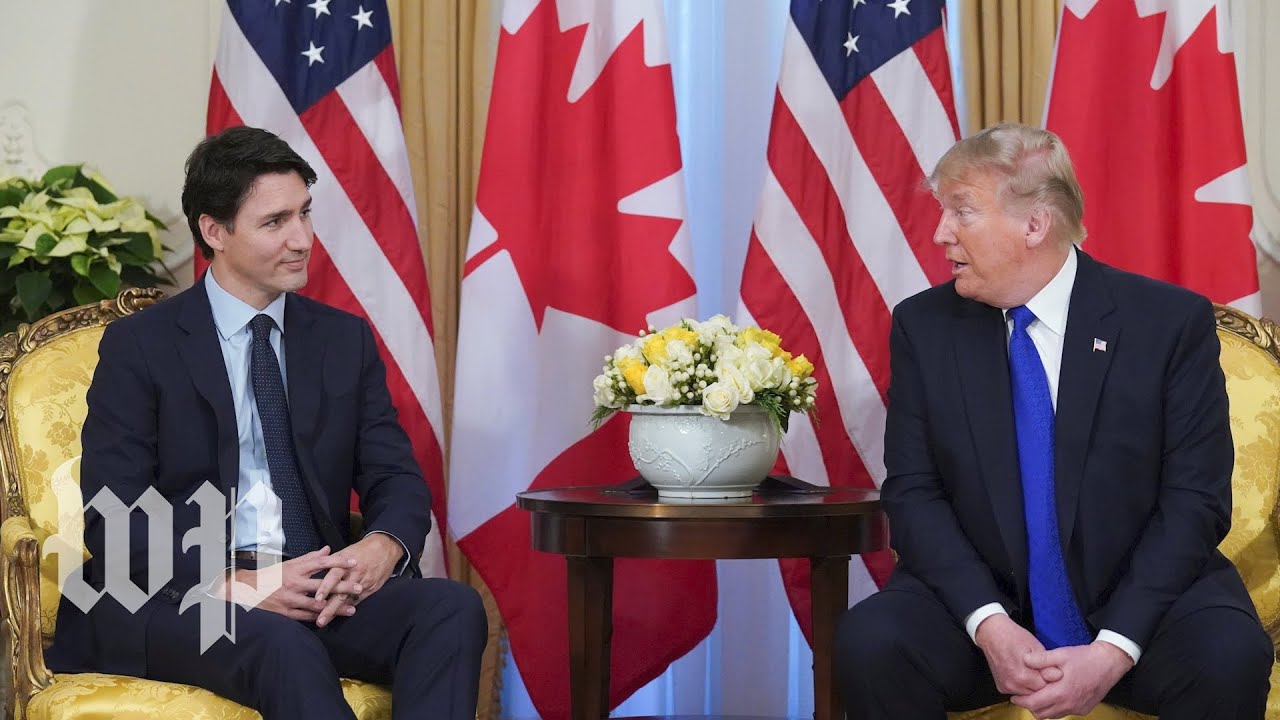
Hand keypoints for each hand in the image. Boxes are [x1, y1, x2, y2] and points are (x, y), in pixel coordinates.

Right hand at [222, 546, 360, 622]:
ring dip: (336, 607)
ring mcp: (290, 599)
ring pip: (317, 604)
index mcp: (295, 569)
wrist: (248, 591)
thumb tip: (328, 549)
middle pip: (322, 585)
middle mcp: (294, 583)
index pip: (321, 563)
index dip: (338, 561)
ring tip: (352, 609)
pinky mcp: (286, 613)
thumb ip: (310, 558)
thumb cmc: (272, 575)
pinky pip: (307, 616)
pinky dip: (320, 617)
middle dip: (342, 586)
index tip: (354, 561)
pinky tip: (333, 618)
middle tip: (359, 587)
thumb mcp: (290, 563)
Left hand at [312, 534, 402, 626]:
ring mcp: (364, 582)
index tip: (316, 599)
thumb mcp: (345, 551)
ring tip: (326, 621)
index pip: (334, 576)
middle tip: (320, 621)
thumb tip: (314, 570)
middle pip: (341, 593)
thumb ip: (331, 562)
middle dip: (330, 608)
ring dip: (337, 612)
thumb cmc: (362, 550)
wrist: (386, 547)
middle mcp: (354, 574)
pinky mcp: (371, 588)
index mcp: (345, 562)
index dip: (326, 587)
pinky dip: (348, 608)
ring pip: (349, 600)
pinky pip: (357, 600)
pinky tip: (338, 616)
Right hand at [975, 614, 1063, 694]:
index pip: (1046, 687)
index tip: (1049, 670)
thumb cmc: (1014, 637)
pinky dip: (1023, 685)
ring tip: (1031, 670)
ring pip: (1028, 694)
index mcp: (1023, 675)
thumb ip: (1047, 664)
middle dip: (1042, 683)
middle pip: (1037, 693)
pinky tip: (1022, 673)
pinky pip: (1018, 691)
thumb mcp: (1036, 647)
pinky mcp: (1001, 687)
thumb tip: (1058, 676)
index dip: (1050, 678)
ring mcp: (1006, 687)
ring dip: (1032, 686)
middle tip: (1040, 669)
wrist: (992, 634)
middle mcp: (1013, 684)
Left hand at [1012, 641, 1133, 718]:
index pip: (1034, 704)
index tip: (1014, 696)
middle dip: (1030, 706)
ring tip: (1037, 695)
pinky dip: (1055, 708)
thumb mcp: (1060, 654)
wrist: (1109, 663)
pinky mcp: (1084, 709)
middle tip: (1024, 696)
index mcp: (1061, 692)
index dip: (1021, 701)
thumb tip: (1024, 660)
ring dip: (1043, 709)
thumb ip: (1041, 659)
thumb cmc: (1085, 658)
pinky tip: (1053, 696)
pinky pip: (1064, 713)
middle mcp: (1069, 704)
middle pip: (1041, 714)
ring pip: (1053, 716)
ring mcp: (1077, 708)